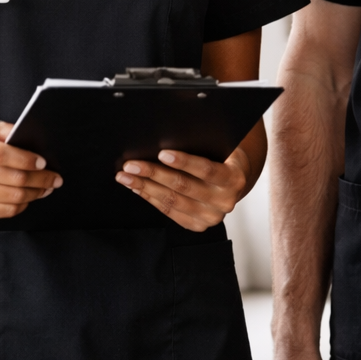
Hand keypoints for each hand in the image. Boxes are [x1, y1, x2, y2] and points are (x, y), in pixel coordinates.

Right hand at [0, 123, 61, 219]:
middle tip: (54, 178)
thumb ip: (9, 131)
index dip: (26, 160)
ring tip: (46, 188)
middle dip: (40, 179)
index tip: (43, 163)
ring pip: (12, 197)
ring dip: (35, 193)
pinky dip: (23, 205)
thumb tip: (33, 138)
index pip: (1, 155)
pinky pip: (5, 211)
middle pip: (12, 178)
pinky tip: (29, 197)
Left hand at [116, 147, 248, 231]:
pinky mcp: (197, 225)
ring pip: (172, 201)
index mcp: (234, 178)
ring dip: (145, 187)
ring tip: (126, 177)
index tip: (161, 153)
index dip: (184, 161)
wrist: (233, 184)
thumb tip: (166, 134)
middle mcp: (224, 201)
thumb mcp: (221, 147)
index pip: (206, 169)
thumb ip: (202, 143)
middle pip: (184, 186)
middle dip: (154, 174)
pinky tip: (138, 188)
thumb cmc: (223, 159)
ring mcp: (211, 217)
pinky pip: (169, 212)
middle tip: (132, 165)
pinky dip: (151, 198)